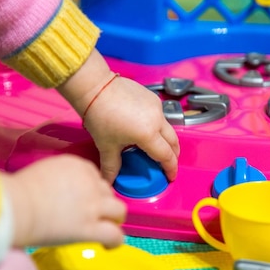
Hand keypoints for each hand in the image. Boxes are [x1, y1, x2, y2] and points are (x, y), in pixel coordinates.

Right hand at [0, 154, 126, 248]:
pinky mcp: (90, 228)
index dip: (91, 190)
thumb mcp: (45, 173)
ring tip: (106, 228)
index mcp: (77, 165)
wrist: (15, 206)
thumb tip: (59, 192)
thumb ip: (60, 179)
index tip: (83, 200)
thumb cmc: (18, 192)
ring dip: (113, 219)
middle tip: (93, 215)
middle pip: (107, 192)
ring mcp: (92, 205)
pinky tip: (107, 245)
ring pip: (118, 210)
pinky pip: (115, 234)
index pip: (94, 176)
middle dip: (102, 203)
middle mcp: (89, 182)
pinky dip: (115, 241)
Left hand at [57, 50, 179, 183]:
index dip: (170, 168)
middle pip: (173, 141)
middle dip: (173, 155)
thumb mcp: (106, 145)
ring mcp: (156, 106)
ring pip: (168, 127)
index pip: (166, 155)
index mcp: (148, 134)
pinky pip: (160, 115)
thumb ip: (111, 167)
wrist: (95, 87)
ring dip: (167, 140)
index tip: (170, 177)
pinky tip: (147, 129)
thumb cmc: (100, 116)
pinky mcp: (152, 97)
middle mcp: (157, 119)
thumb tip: (109, 181)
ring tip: (158, 148)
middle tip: (168, 164)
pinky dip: (159, 125)